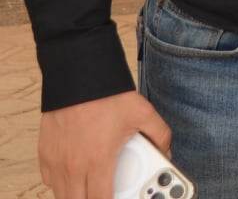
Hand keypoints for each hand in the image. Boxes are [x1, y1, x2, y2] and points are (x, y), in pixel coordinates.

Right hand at [40, 90, 170, 198]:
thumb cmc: (108, 96)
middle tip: (104, 194)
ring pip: (62, 194)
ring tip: (92, 189)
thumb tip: (166, 152)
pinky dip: (61, 184)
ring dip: (77, 195)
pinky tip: (75, 177)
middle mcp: (73, 166)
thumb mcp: (144, 113)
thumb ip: (160, 135)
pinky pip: (49, 180)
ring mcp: (56, 161)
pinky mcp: (44, 154)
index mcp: (98, 161)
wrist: (78, 77)